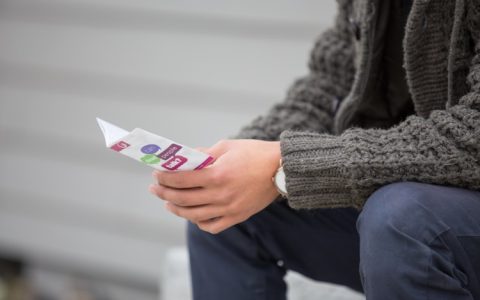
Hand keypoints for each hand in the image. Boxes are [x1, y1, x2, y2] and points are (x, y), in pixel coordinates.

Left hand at [149, 139, 280, 233]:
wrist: (282, 168)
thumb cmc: (255, 154)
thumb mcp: (227, 146)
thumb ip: (203, 154)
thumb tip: (184, 159)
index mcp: (217, 175)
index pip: (181, 180)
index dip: (164, 177)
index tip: (156, 174)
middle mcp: (221, 195)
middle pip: (183, 198)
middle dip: (164, 193)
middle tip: (155, 188)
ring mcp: (229, 209)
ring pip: (193, 215)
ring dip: (177, 209)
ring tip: (168, 202)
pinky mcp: (237, 216)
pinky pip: (212, 226)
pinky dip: (199, 222)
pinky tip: (192, 215)